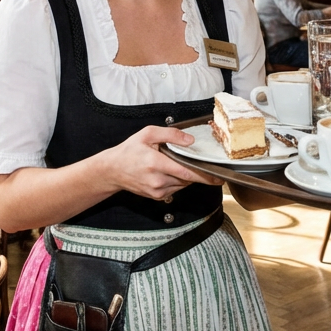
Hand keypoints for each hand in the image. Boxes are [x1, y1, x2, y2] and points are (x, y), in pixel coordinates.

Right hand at [104, 127, 221, 200]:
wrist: (112, 170)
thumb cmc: (129, 151)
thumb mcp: (147, 134)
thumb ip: (170, 134)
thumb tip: (190, 140)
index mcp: (155, 163)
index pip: (187, 172)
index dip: (204, 174)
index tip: (219, 176)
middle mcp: (157, 180)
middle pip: (187, 178)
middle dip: (195, 171)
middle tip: (200, 163)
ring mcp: (157, 190)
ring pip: (183, 184)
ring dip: (185, 175)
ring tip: (174, 164)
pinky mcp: (157, 197)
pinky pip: (175, 189)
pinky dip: (177, 180)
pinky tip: (168, 172)